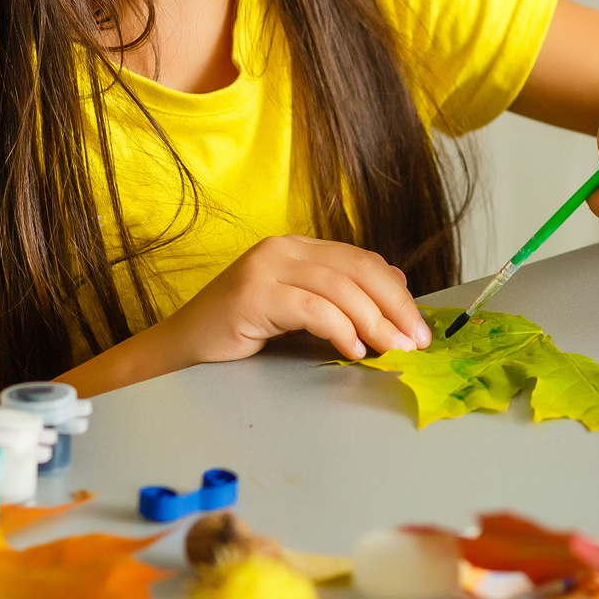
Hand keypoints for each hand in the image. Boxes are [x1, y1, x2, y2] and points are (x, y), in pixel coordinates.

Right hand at [163, 235, 429, 363]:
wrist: (179, 350)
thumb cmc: (240, 333)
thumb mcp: (298, 311)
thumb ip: (339, 298)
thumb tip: (396, 289)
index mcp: (298, 248)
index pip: (362, 261)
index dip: (396, 293)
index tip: (419, 327)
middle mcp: (283, 249)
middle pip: (357, 269)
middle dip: (394, 306)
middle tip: (416, 340)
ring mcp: (265, 268)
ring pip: (339, 288)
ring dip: (374, 322)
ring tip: (392, 349)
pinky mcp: (252, 295)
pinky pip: (311, 308)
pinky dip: (339, 329)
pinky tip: (353, 349)